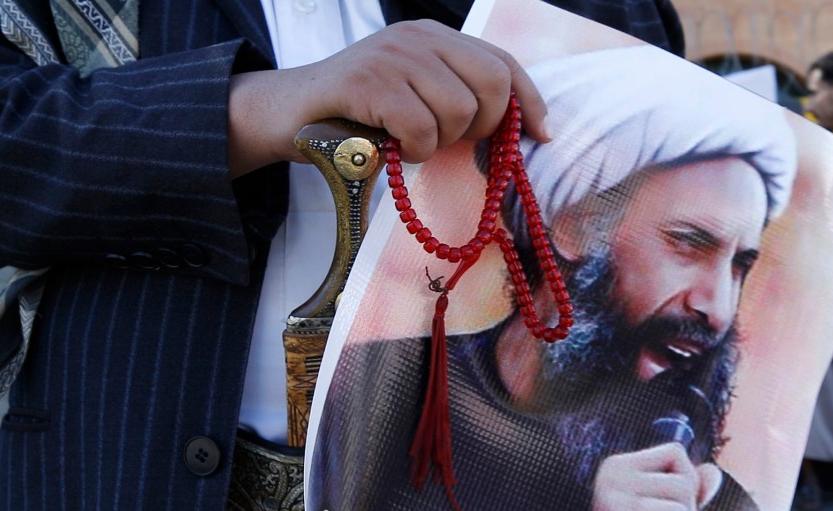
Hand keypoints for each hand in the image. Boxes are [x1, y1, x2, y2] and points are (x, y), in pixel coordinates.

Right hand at [228, 20, 548, 175]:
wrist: (290, 114)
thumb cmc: (358, 115)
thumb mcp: (413, 97)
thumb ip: (456, 97)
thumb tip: (516, 129)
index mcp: (436, 38)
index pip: (503, 63)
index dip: (530, 102)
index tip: (542, 134)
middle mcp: (419, 38)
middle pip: (492, 86)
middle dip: (481, 128)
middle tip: (448, 141)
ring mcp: (393, 57)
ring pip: (458, 111)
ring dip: (438, 144)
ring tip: (409, 143)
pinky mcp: (368, 83)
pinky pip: (420, 129)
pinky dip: (412, 151)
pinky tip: (392, 148)